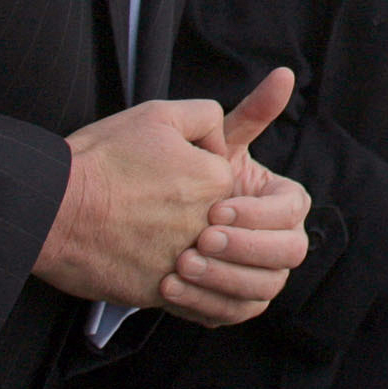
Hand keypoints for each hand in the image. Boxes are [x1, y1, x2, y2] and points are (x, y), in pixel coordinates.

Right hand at [34, 99, 233, 305]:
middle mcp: (210, 225)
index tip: (162, 175)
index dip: (191, 171)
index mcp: (215, 180)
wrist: (49, 209)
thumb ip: (204, 117)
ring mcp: (185, 263)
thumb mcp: (158, 115)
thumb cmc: (99, 160)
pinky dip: (158, 275)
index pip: (219, 177)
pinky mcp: (158, 293)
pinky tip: (132, 257)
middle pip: (213, 218)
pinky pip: (176, 289)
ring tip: (136, 230)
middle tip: (147, 203)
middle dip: (186, 210)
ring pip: (196, 255)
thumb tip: (217, 142)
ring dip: (174, 244)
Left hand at [161, 68, 311, 326]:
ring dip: (226, 279)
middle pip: (290, 252)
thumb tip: (285, 75)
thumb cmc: (148, 169)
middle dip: (247, 249)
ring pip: (265, 289)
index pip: (294, 207)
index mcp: (269, 197)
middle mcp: (266, 236)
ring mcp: (246, 272)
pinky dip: (206, 303)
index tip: (217, 209)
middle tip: (200, 240)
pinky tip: (169, 286)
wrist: (93, 213)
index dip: (261, 213)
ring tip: (180, 265)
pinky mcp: (219, 301)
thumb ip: (249, 113)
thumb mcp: (202, 136)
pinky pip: (232, 313)